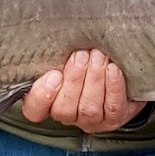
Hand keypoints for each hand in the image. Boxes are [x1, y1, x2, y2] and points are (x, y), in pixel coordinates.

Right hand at [21, 49, 146, 132]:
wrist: (120, 73)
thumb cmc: (85, 60)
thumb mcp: (66, 56)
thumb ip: (56, 55)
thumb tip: (54, 35)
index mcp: (49, 102)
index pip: (34, 110)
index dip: (41, 96)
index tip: (54, 74)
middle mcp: (69, 115)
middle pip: (64, 109)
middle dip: (74, 80)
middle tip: (81, 55)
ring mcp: (91, 121)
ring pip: (89, 108)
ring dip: (94, 79)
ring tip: (98, 57)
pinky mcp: (115, 119)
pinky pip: (113, 106)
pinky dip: (113, 87)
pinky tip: (113, 69)